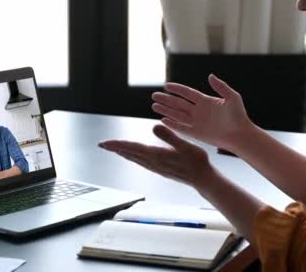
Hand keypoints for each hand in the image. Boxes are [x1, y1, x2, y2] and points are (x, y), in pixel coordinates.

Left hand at [99, 124, 214, 187]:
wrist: (203, 179)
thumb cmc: (197, 162)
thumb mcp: (185, 145)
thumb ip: (169, 136)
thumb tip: (154, 126)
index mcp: (156, 155)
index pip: (131, 148)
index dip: (117, 144)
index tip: (104, 143)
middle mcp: (153, 162)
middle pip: (129, 154)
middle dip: (115, 149)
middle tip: (102, 145)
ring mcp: (156, 167)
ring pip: (134, 158)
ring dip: (123, 153)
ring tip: (114, 149)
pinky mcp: (160, 169)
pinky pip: (141, 162)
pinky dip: (133, 157)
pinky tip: (134, 156)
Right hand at [151, 74, 251, 151]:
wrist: (240, 135)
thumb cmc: (239, 116)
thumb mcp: (232, 98)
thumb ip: (221, 87)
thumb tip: (210, 76)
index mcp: (205, 101)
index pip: (187, 93)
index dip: (177, 89)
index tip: (166, 85)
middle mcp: (199, 110)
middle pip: (178, 103)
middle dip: (166, 100)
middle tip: (154, 95)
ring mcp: (196, 122)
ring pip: (177, 114)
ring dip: (166, 110)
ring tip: (154, 106)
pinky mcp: (196, 133)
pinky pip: (181, 127)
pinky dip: (172, 124)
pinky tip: (163, 120)